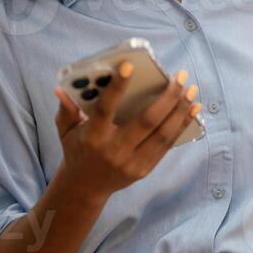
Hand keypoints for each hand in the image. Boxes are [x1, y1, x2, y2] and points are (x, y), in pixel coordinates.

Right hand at [52, 62, 200, 200]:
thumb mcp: (66, 130)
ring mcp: (132, 162)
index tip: (129, 65)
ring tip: (192, 91)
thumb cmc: (77, 149)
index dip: (117, 87)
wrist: (85, 187)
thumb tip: (60, 89)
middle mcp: (114, 150)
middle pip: (146, 122)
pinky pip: (166, 146)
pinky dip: (181, 126)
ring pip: (162, 134)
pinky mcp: (144, 169)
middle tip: (181, 76)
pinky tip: (192, 110)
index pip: (106, 109)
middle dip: (167, 98)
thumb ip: (66, 109)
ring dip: (180, 111)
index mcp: (93, 136)